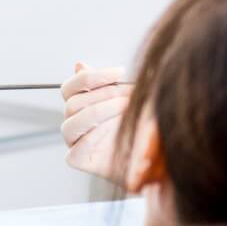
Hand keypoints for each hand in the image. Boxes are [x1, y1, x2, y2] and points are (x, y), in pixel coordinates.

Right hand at [61, 63, 128, 182]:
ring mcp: (76, 143)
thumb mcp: (127, 98)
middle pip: (72, 103)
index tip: (120, 71)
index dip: (92, 77)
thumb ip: (104, 82)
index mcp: (80, 105)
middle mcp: (74, 123)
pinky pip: (75, 151)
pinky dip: (92, 138)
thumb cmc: (140, 125)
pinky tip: (112, 130)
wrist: (156, 154)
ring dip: (99, 112)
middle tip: (129, 95)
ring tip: (124, 108)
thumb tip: (78, 64)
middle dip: (104, 94)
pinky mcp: (81, 161)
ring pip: (71, 124)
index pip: (70, 87)